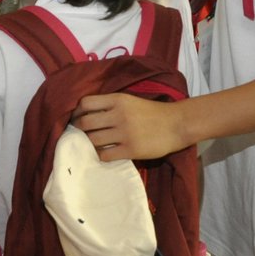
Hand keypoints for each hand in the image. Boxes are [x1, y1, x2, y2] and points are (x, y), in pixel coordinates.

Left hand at [72, 93, 187, 161]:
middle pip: (85, 123)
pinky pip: (105, 155)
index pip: (86, 103)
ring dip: (89, 144)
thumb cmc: (153, 112)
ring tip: (92, 145)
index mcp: (118, 100)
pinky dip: (101, 155)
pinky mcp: (130, 150)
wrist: (177, 124)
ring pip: (93, 140)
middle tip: (80, 134)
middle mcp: (119, 115)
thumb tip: (87, 114)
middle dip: (79, 130)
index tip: (77, 118)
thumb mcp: (131, 101)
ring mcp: (124, 133)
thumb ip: (111, 105)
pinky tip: (105, 153)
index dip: (77, 112)